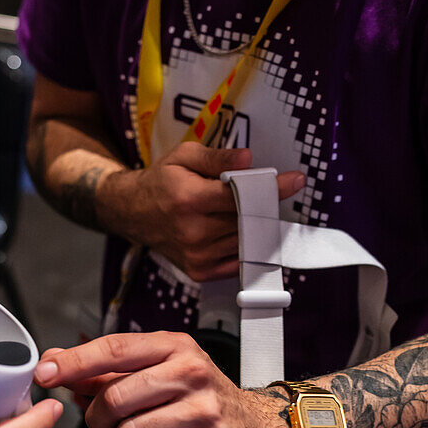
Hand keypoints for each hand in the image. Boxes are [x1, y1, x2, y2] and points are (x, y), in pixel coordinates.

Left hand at [33, 332, 300, 427]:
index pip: (115, 349)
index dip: (75, 362)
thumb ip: (108, 370)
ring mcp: (204, 412)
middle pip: (114, 399)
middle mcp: (191, 374)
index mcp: (175, 348)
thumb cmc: (200, 397)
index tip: (46, 373)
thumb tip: (55, 365)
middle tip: (110, 423)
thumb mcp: (161, 369)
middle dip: (100, 419)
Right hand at [102, 143, 303, 281]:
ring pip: (246, 242)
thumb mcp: (184, 156)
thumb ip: (218, 158)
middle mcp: (193, 232)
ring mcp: (197, 256)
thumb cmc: (161, 181)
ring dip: (257, 228)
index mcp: (188, 199)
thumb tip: (249, 159)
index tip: (295, 181)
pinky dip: (245, 246)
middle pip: (248, 222)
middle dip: (266, 207)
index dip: (271, 188)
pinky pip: (238, 261)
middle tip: (274, 195)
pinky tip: (240, 232)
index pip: (240, 196)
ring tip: (252, 212)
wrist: (133, 213)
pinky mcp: (200, 272)